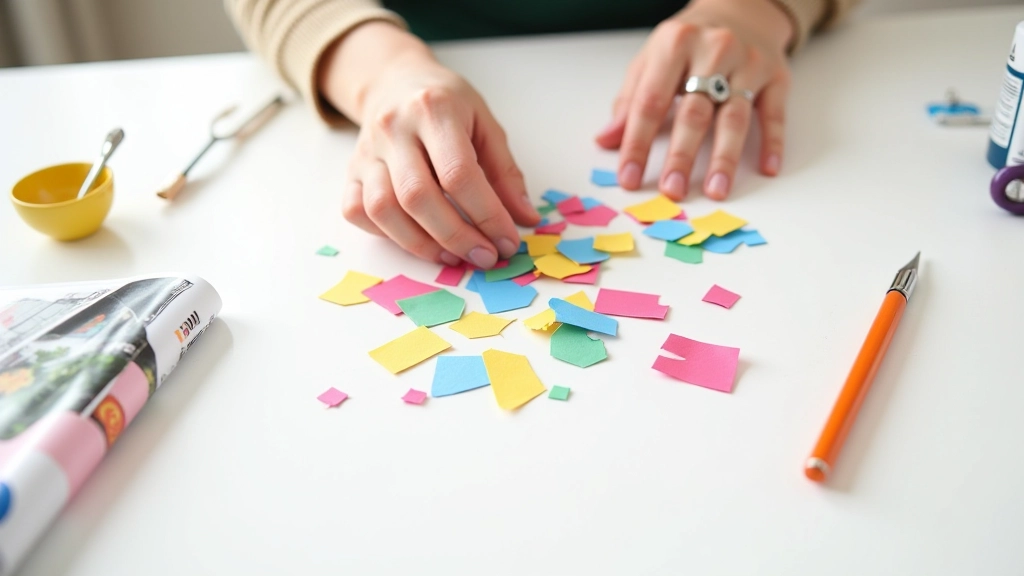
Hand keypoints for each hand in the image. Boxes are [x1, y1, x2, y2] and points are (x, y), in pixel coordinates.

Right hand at [319, 23, 539, 267]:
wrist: (394, 81)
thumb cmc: (446, 104)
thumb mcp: (485, 124)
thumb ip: (506, 172)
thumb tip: (525, 218)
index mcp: (434, 110)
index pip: (459, 173)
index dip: (487, 215)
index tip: (507, 241)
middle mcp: (394, 129)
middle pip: (418, 196)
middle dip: (456, 236)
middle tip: (484, 256)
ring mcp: (367, 151)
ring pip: (383, 209)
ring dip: (421, 244)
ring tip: (453, 256)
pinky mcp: (350, 170)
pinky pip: (357, 212)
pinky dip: (386, 234)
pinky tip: (416, 239)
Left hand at [595, 0, 793, 199]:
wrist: (742, 9)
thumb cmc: (690, 42)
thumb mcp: (652, 59)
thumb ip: (630, 100)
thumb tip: (607, 141)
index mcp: (675, 44)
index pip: (650, 102)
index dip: (638, 143)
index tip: (629, 177)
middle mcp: (714, 51)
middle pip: (694, 112)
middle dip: (681, 156)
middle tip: (672, 190)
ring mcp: (749, 63)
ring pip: (735, 117)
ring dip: (724, 157)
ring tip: (715, 190)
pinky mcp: (777, 76)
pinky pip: (775, 113)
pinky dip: (773, 143)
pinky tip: (767, 169)